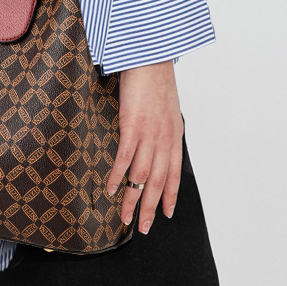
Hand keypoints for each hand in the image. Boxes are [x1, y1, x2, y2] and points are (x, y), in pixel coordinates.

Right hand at [106, 60, 184, 233]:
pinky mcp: (133, 126)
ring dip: (133, 199)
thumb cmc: (155, 81)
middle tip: (143, 227)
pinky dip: (118, 176)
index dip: (169, 196)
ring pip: (142, 175)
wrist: (150, 58)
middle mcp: (165, 139)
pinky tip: (112, 190)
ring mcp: (149, 134)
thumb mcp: (166, 108)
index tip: (165, 214)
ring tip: (126, 217)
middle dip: (150, 207)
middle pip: (158, 181)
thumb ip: (162, 128)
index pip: (174, 174)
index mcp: (174, 136)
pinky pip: (125, 158)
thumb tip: (154, 141)